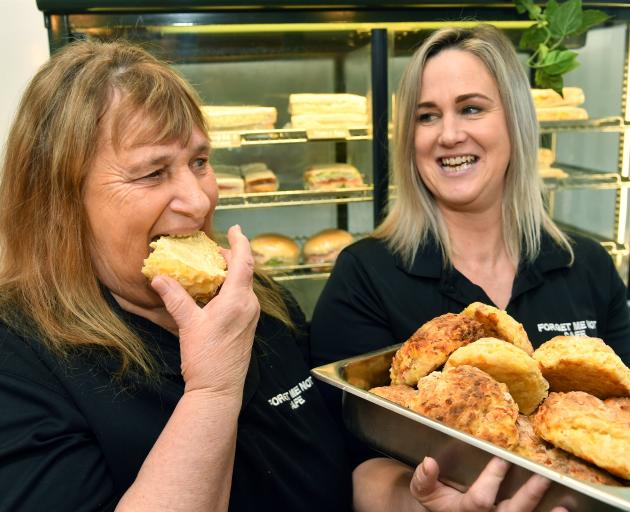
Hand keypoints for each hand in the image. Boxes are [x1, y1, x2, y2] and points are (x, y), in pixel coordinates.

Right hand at [151, 224, 259, 394]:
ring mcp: (250, 316)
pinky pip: (241, 298)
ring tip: (207, 268)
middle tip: (209, 251)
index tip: (236, 228)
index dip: (240, 242)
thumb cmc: (206, 358)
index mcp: (238, 300)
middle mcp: (249, 305)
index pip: (244, 262)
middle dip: (229, 257)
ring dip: (227, 273)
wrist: (219, 390)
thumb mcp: (187, 324)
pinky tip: (211, 292)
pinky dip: (228, 288)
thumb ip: (175, 297)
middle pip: (243, 271)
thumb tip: (158, 277)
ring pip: (242, 285)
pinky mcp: (247, 325)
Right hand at [410, 456, 568, 511]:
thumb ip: (425, 479)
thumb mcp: (423, 491)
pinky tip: (563, 511)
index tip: (502, 458)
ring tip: (564, 506)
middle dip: (528, 496)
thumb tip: (429, 462)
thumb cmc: (435, 501)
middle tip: (542, 477)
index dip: (492, 480)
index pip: (480, 499)